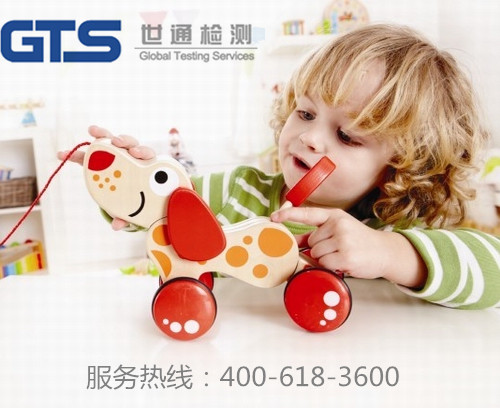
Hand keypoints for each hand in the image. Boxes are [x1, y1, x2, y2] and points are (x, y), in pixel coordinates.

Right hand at [57, 125, 155, 229]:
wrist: (129, 193)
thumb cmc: (136, 198)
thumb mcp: (135, 208)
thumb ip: (127, 216)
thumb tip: (117, 226)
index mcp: (144, 166)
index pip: (146, 154)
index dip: (142, 151)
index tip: (135, 153)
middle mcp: (131, 156)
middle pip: (129, 143)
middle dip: (123, 139)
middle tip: (116, 141)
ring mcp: (116, 154)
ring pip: (110, 141)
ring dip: (101, 135)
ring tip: (91, 132)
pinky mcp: (100, 158)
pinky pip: (88, 153)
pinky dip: (76, 153)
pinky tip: (62, 154)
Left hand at [271, 206, 426, 287]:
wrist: (384, 252)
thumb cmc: (358, 241)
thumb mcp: (339, 230)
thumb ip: (316, 234)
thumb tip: (293, 240)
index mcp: (335, 215)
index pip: (307, 213)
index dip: (288, 215)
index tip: (273, 217)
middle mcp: (338, 224)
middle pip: (311, 242)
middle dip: (319, 249)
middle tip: (337, 249)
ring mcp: (343, 240)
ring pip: (316, 254)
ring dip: (324, 259)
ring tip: (341, 255)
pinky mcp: (346, 256)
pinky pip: (324, 264)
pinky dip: (330, 266)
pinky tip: (344, 262)